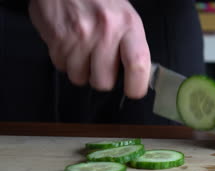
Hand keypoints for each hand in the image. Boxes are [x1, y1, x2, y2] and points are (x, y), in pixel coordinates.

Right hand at [29, 0, 150, 98]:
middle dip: (101, 78)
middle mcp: (105, 31)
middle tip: (101, 63)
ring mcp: (80, 36)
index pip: (138, 65)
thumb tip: (138, 76)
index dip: (136, 86)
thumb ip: (132, 46)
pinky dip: (64, 59)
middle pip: (104, 82)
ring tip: (83, 49)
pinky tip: (69, 42)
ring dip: (81, 69)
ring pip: (80, 78)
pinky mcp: (57, 38)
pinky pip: (61, 66)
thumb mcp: (125, 17)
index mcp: (129, 25)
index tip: (133, 91)